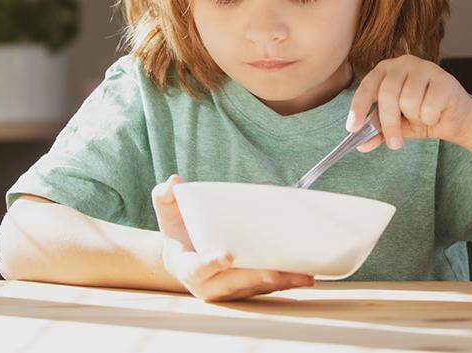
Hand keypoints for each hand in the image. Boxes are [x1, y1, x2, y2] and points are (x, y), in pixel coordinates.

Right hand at [151, 174, 313, 300]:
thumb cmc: (178, 231)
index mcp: (187, 267)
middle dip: (255, 278)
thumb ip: (166, 198)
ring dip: (279, 283)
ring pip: (255, 288)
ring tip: (302, 276)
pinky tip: (305, 276)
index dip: (210, 264)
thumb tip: (172, 182)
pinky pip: (267, 288)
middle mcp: (209, 284)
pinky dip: (286, 282)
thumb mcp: (168, 213)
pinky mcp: (247, 289)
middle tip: (274, 272)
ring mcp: (230, 290)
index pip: (197, 268)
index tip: (226, 256)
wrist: (184, 254)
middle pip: (233, 284)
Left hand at [347, 54, 471, 151]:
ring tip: (422, 118)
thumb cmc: (420, 117)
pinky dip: (431, 118)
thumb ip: (377, 131)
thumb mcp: (395, 125)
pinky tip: (437, 114)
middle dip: (389, 123)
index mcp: (386, 70)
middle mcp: (403, 63)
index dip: (359, 107)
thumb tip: (361, 145)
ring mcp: (425, 67)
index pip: (367, 87)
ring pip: (409, 101)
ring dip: (416, 119)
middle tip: (395, 144)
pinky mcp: (444, 78)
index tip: (353, 128)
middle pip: (388, 95)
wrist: (454, 119)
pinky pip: (429, 107)